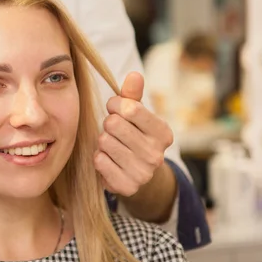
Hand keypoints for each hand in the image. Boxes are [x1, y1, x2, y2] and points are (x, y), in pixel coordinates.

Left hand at [94, 72, 173, 196]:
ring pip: (104, 141)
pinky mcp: (126, 186)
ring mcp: (142, 173)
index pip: (130, 108)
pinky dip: (99, 157)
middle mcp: (156, 154)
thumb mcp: (136, 114)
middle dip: (108, 123)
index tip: (114, 108)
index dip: (114, 104)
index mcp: (163, 133)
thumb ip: (132, 95)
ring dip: (103, 141)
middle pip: (113, 124)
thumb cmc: (134, 135)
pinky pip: (99, 160)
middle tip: (113, 130)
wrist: (136, 174)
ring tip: (113, 145)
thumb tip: (134, 74)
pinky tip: (109, 160)